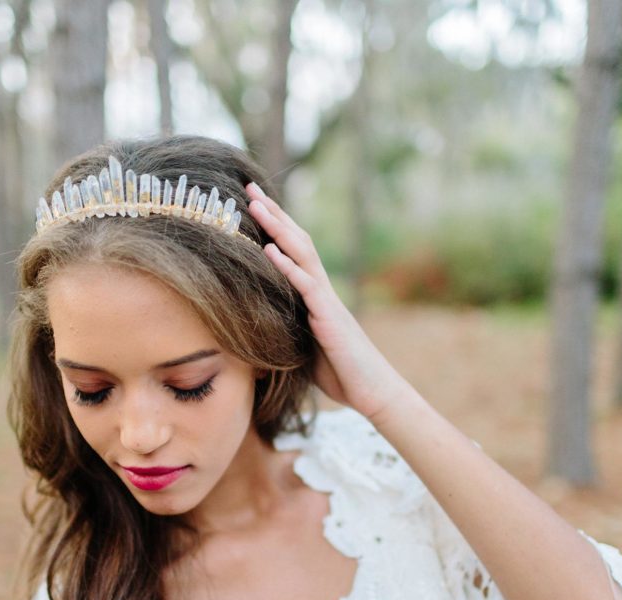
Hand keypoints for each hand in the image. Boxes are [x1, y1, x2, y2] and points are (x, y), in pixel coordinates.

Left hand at [245, 182, 404, 421]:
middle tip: (248, 187)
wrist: (373, 391)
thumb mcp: (304, 349)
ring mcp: (326, 301)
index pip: (292, 252)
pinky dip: (287, 267)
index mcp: (315, 296)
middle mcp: (321, 291)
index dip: (273, 228)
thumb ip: (287, 331)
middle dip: (273, 214)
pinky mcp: (329, 318)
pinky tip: (269, 251)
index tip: (250, 204)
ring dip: (277, 229)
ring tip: (255, 205)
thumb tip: (258, 331)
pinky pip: (306, 287)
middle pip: (296, 242)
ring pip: (301, 255)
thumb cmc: (341, 374)